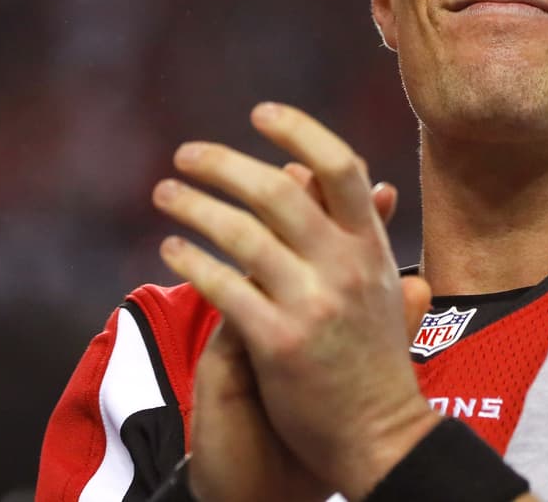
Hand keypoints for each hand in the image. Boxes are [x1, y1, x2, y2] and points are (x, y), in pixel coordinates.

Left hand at [154, 106, 436, 499]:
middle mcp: (345, 267)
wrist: (380, 435)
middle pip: (279, 190)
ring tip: (165, 193)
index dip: (299, 130)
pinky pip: (224, 286)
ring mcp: (313, 304)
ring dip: (195, 206)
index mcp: (372, 247)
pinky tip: (170, 249)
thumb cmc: (375, 358)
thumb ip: (363, 230)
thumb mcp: (382, 283)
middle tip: (185, 153)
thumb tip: (360, 171)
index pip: (340, 167)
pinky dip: (191, 260)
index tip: (260, 114)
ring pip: (242, 233)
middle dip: (224, 163)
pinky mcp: (279, 343)